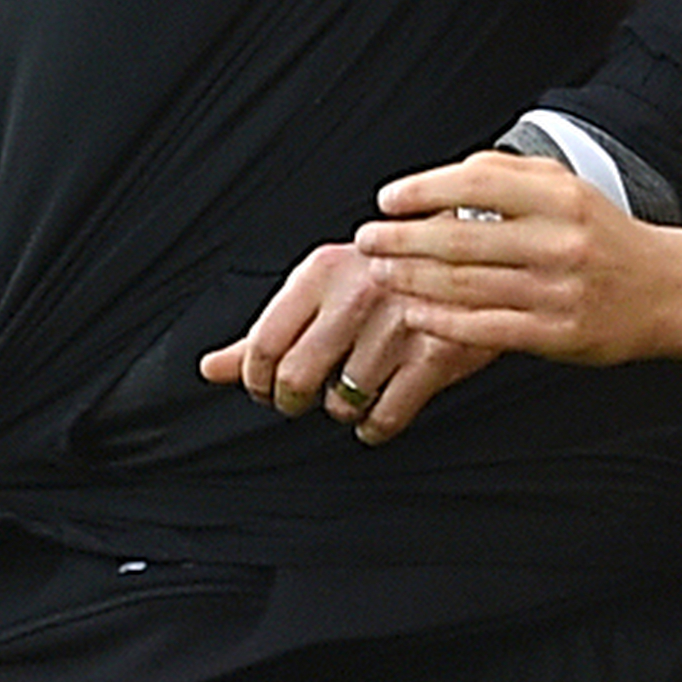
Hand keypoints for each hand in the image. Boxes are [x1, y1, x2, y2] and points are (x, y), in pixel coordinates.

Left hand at [200, 221, 503, 445]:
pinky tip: (373, 417)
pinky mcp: (438, 355)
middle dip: (289, 401)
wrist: (470, 254)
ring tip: (348, 393)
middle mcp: (357, 296)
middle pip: (295, 378)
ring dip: (339, 410)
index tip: (261, 388)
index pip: (263, 343)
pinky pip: (387, 416)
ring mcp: (400, 326)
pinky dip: (373, 428)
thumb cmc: (383, 274)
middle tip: (296, 399)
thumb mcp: (321, 286)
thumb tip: (210, 368)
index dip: (254, 379)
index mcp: (320, 273)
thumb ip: (265, 329)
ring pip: (342, 403)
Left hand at [348, 150, 681, 367]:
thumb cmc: (602, 235)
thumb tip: (443, 176)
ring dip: (412, 280)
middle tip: (367, 239)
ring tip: (380, 272)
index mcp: (560, 198)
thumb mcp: (566, 187)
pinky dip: (443, 321)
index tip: (387, 199)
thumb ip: (506, 172)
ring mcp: (560, 291)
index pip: (477, 184)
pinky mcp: (559, 335)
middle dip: (403, 240)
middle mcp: (560, 242)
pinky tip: (414, 312)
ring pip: (467, 285)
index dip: (423, 190)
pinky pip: (486, 328)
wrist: (670, 292)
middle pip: (462, 238)